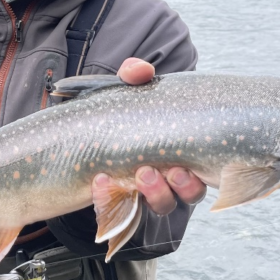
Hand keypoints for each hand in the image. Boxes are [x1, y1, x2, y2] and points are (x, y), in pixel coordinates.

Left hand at [95, 58, 206, 214]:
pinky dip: (108, 196)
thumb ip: (134, 74)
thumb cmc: (118, 110)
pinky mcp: (114, 198)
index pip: (200, 174)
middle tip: (169, 170)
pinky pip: (117, 208)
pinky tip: (99, 180)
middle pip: (189, 194)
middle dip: (183, 186)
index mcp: (181, 153)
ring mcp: (141, 190)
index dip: (195, 179)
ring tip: (141, 174)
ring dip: (156, 193)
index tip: (183, 168)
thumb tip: (142, 71)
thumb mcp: (127, 89)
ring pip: (162, 204)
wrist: (78, 132)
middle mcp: (168, 178)